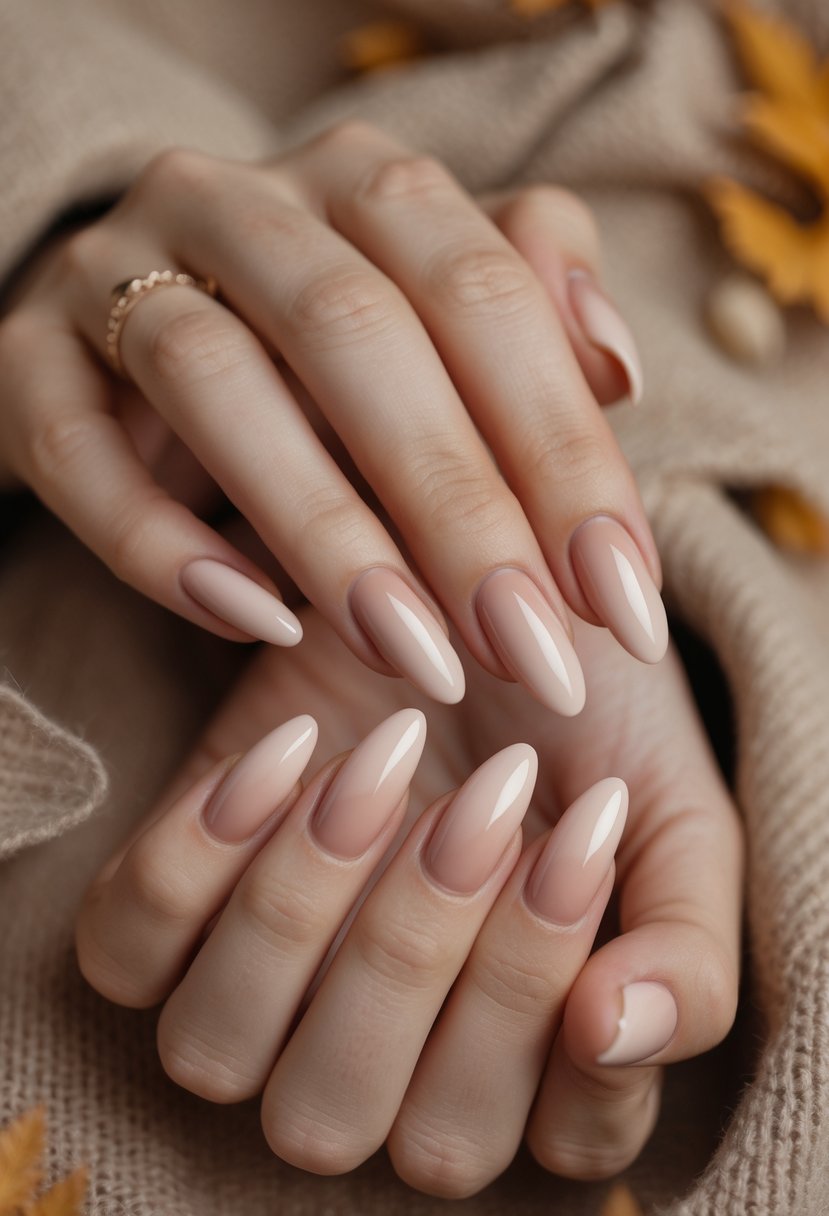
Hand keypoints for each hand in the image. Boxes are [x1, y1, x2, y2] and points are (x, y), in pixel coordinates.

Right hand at [0, 121, 664, 711]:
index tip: (623, 605)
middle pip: (358, 332)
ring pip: (214, 376)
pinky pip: (75, 445)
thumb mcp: (440, 332)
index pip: (488, 296)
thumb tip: (617, 366)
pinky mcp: (28, 359)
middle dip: (458, 506)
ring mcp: (116, 269)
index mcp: (363, 183)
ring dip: (324, 529)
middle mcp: (241, 201)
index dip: (568, 455)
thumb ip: (534, 326)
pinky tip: (253, 622)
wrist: (133, 347)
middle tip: (530, 651)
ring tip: (415, 657)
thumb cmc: (321, 359)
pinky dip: (160, 542)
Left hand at [76, 605, 742, 1194]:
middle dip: (418, 950)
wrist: (488, 605)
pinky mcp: (174, 905)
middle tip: (484, 792)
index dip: (545, 993)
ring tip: (381, 764)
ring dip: (297, 912)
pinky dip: (190, 863)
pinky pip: (125, 952)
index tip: (578, 832)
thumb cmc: (589, 724)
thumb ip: (687, 945)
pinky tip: (288, 753)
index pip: (539, 1140)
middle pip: (351, 1116)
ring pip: (217, 1052)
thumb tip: (616, 1034)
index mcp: (523, 1071)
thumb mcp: (670, 816)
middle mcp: (381, 1061)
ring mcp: (260, 992)